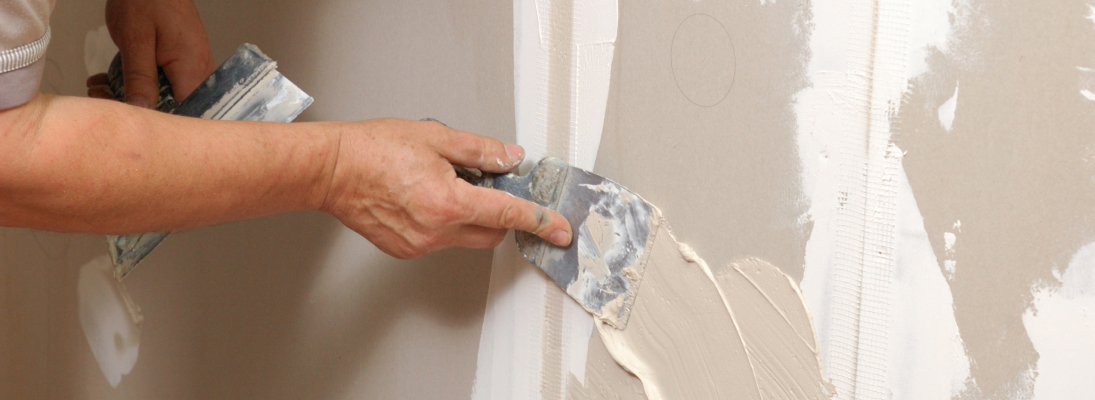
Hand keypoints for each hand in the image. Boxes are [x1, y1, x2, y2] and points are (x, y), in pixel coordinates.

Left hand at [89, 0, 213, 105]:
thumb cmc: (145, 0)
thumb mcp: (135, 40)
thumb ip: (140, 78)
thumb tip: (142, 111)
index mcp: (192, 68)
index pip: (184, 113)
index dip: (156, 121)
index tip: (123, 116)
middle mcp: (199, 71)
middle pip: (174, 107)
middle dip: (137, 107)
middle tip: (101, 95)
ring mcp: (192, 65)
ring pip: (166, 96)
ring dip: (133, 95)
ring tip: (101, 85)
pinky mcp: (183, 60)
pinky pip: (165, 83)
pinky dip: (139, 83)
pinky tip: (114, 78)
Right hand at [321, 119, 572, 258]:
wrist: (331, 169)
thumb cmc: (373, 149)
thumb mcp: (436, 138)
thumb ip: (480, 151)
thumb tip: (511, 157)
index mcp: (449, 202)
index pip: (509, 214)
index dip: (540, 221)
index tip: (559, 230)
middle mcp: (437, 230)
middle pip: (492, 232)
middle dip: (499, 212)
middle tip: (484, 183)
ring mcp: (420, 244)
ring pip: (466, 236)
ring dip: (469, 215)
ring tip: (441, 184)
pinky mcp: (406, 249)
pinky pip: (441, 239)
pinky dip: (445, 221)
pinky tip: (424, 197)